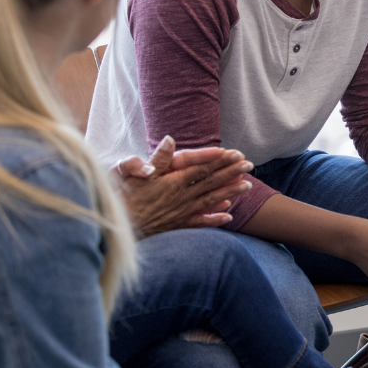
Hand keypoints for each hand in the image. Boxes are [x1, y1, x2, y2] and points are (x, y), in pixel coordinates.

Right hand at [114, 136, 253, 237]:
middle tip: (249, 165)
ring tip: (247, 186)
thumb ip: (157, 158)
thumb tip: (170, 139)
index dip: (219, 160)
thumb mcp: (134, 174)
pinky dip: (215, 219)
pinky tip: (229, 216)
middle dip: (231, 173)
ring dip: (230, 193)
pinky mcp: (178, 226)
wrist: (118, 228)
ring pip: (211, 201)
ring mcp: (182, 213)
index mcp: (173, 182)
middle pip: (211, 183)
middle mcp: (181, 197)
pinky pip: (200, 222)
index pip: (201, 168)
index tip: (235, 153)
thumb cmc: (123, 198)